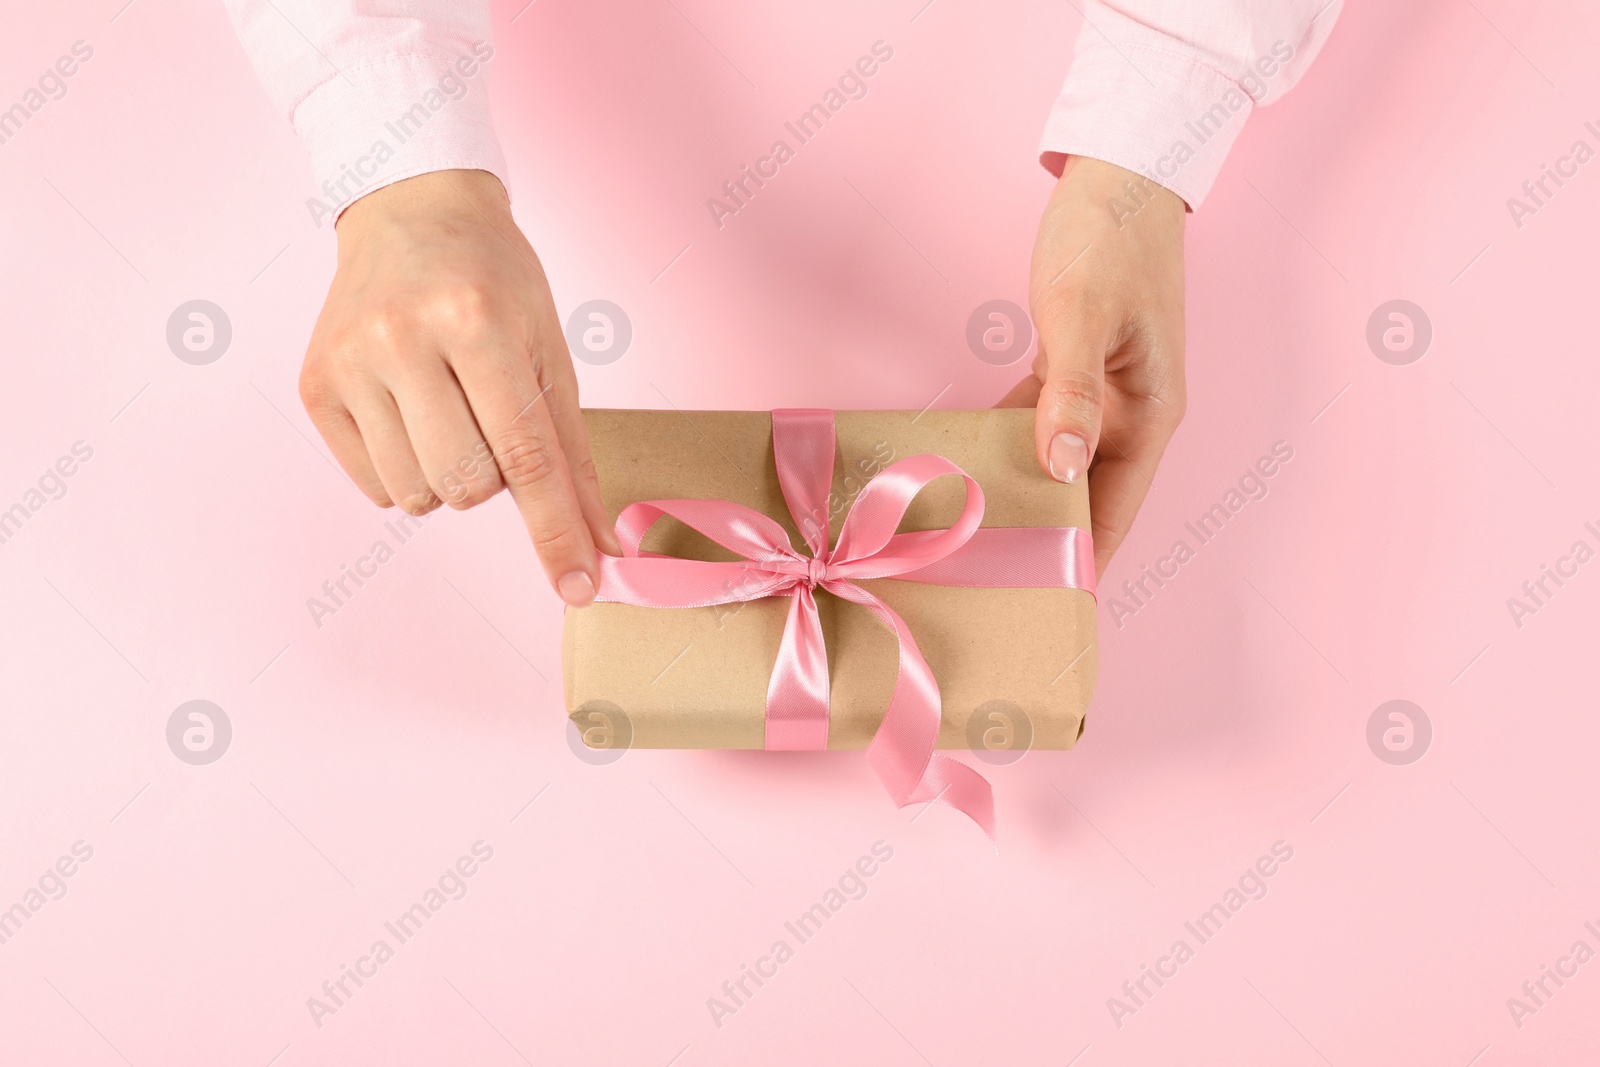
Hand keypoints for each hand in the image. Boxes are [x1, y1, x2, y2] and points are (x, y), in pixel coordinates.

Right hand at [300, 169, 617, 605]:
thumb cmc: (494, 281)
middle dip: (494, 478)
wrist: (412, 210)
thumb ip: (571, 452)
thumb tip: (597, 543)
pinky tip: (409, 411)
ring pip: (418, 495)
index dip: (555, 532)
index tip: (579, 587)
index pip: (526, 457)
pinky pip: (375, 486)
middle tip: (489, 417)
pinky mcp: (314, 385)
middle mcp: (402, 338)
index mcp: (476, 320)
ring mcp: (350, 362)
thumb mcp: (550, 348)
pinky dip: (406, 468)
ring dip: (448, 476)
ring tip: (448, 409)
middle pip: (467, 486)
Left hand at [999, 156, 1186, 576]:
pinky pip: (1042, 424)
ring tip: (974, 539)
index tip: (1047, 606)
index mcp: (1151, 416)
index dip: (1084, 561)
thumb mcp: (1083, 317)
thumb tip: (1063, 469)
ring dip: (1024, 494)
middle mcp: (1131, 414)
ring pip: (1061, 464)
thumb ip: (1071, 394)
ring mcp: (1104, 393)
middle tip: (989, 580)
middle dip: (1047, 538)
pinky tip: (970, 464)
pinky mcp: (1075, 368)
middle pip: (1088, 497)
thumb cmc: (1108, 241)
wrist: (1119, 172)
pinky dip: (1011, 444)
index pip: (1116, 511)